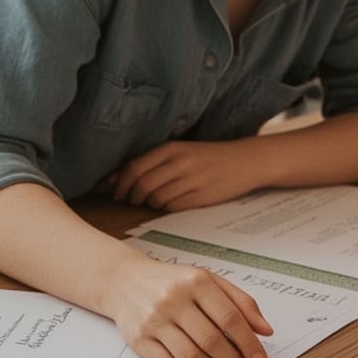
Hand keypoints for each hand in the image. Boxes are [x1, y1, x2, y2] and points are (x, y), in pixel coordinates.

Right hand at [103, 255, 275, 357]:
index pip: (230, 318)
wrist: (126, 282)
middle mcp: (173, 300)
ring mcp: (154, 321)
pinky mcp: (140, 340)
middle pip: (212, 341)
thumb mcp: (209, 281)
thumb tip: (265, 330)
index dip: (249, 343)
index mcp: (196, 282)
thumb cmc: (172, 282)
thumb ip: (241, 302)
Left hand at [109, 139, 270, 210]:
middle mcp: (181, 162)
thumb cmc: (207, 157)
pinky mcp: (202, 197)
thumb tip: (112, 180)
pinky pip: (172, 207)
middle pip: (142, 185)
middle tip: (132, 200)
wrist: (245, 161)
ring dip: (149, 204)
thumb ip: (149, 163)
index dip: (120, 184)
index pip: (134, 168)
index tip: (116, 193)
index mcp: (172, 148)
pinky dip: (165, 208)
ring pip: (156, 199)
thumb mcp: (180, 152)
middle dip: (132, 197)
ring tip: (153, 201)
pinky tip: (170, 203)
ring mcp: (192, 180)